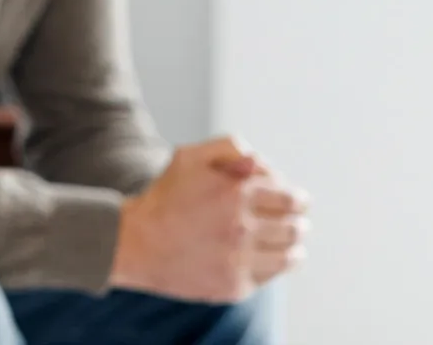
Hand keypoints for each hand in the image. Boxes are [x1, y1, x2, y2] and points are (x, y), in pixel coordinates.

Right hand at [110, 136, 310, 302]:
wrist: (135, 243)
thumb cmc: (164, 197)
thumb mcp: (189, 157)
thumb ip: (228, 148)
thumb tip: (261, 162)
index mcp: (237, 193)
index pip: (292, 199)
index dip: (297, 199)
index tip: (296, 202)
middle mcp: (242, 228)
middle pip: (295, 228)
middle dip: (297, 222)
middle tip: (294, 222)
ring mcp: (239, 260)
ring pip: (290, 256)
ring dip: (293, 247)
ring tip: (287, 244)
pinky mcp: (234, 285)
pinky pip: (269, 277)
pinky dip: (272, 267)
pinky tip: (262, 258)